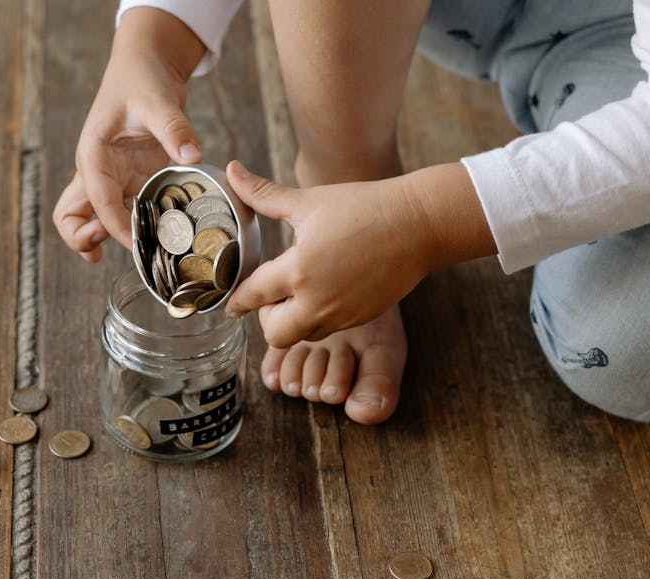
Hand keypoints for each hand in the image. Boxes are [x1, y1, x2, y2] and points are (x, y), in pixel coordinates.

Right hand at [52, 8, 206, 262]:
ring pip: (91, 220)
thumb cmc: (142, 79)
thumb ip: (174, 129)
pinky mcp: (130, 181)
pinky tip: (156, 241)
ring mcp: (112, 179)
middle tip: (110, 253)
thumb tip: (191, 156)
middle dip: (82, 239)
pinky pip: (123, 213)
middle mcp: (96, 171)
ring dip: (103, 239)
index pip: (96, 200)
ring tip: (136, 255)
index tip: (138, 242)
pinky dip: (131, 230)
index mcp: (93, 154)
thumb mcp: (158, 101)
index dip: (113, 226)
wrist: (146, 66)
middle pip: (71, 216)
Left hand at [224, 161, 435, 347]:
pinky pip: (329, 329)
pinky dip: (319, 317)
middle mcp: (317, 300)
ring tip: (301, 290)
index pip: (253, 296)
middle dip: (267, 319)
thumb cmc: (364, 206)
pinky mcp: (361, 317)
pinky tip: (326, 290)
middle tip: (273, 296)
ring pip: (303, 336)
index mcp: (298, 269)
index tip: (231, 304)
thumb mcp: (309, 200)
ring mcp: (342, 313)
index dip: (237, 301)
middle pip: (275, 334)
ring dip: (294, 320)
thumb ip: (264, 194)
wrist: (419, 223)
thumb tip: (231, 171)